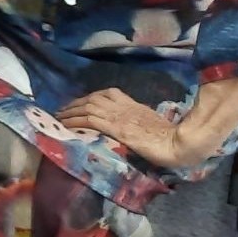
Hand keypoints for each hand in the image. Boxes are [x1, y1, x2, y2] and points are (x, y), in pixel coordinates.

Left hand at [56, 89, 212, 169]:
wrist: (178, 142)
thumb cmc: (171, 138)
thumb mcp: (153, 125)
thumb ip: (141, 122)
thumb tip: (133, 126)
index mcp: (134, 105)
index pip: (109, 94)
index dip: (92, 97)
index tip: (82, 102)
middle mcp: (124, 107)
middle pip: (94, 98)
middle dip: (76, 103)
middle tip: (63, 110)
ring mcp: (119, 116)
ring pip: (88, 107)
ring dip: (71, 111)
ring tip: (59, 117)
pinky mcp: (116, 127)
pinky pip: (89, 120)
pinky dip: (75, 121)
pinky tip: (65, 125)